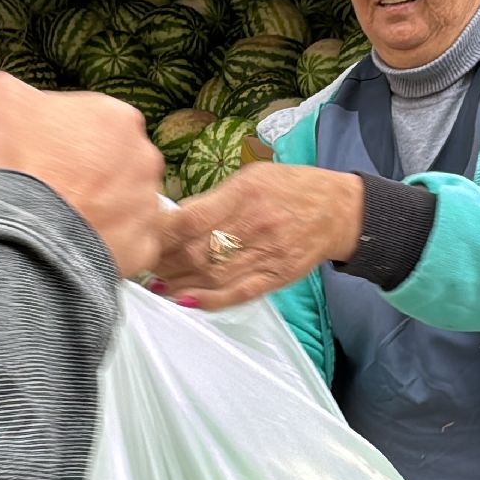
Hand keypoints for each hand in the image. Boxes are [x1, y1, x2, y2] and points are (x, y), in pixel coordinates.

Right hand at [0, 72, 163, 275]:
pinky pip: (126, 245)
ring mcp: (147, 207)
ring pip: (125, 206)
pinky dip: (103, 247)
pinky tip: (72, 247)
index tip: (45, 156)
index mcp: (117, 117)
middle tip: (53, 190)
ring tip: (59, 222)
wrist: (12, 236)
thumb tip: (21, 102)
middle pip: (118, 164)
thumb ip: (21, 93)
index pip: (97, 123)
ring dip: (100, 211)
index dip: (67, 140)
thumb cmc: (6, 162)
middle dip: (91, 175)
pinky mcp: (143, 249)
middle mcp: (144, 159)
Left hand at [155, 161, 362, 309]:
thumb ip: (214, 199)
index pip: (192, 218)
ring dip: (178, 283)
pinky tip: (186, 302)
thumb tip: (174, 219)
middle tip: (140, 266)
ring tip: (155, 285)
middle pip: (197, 250)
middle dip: (164, 261)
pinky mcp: (277, 277)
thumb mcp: (252, 177)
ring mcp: (267, 254)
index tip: (140, 238)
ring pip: (213, 275)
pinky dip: (210, 300)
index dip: (161, 234)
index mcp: (245, 193)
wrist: (339, 210)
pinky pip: (239, 293)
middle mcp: (255, 224)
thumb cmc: (291, 188)